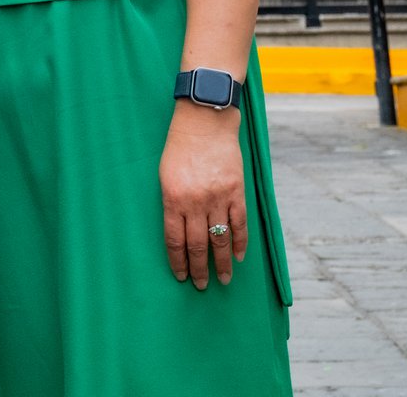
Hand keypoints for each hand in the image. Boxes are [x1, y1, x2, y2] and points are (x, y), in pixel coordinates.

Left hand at [161, 105, 247, 288]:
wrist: (204, 119)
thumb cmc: (180, 146)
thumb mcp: (166, 174)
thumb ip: (172, 204)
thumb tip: (179, 235)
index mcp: (173, 198)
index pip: (175, 241)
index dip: (178, 262)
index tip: (181, 277)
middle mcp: (195, 202)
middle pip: (198, 246)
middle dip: (199, 270)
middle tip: (201, 286)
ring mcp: (217, 197)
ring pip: (220, 240)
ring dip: (222, 264)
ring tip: (224, 279)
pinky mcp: (236, 191)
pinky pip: (239, 224)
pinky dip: (240, 243)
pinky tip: (239, 256)